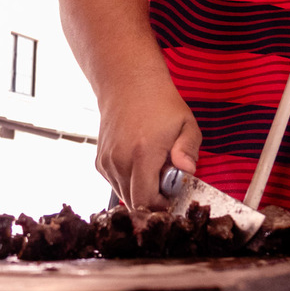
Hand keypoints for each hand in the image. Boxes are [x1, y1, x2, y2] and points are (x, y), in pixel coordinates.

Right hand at [95, 77, 201, 209]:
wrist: (128, 84)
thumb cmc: (161, 104)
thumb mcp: (187, 123)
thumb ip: (189, 150)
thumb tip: (188, 171)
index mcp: (142, 153)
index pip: (146, 201)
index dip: (162, 206)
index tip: (174, 196)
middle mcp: (119, 161)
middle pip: (134, 203)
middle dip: (153, 201)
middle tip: (168, 184)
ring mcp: (107, 162)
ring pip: (124, 196)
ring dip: (141, 192)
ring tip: (155, 170)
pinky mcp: (100, 162)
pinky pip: (116, 185)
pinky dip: (129, 183)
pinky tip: (141, 165)